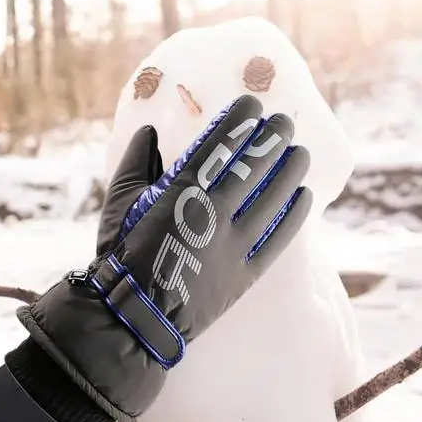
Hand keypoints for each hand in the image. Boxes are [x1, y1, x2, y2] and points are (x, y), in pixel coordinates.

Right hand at [15, 95, 311, 421]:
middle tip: (284, 122)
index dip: (239, 121)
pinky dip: (294, 214)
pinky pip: (280, 237)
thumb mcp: (118, 204)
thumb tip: (150, 131)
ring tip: (301, 152)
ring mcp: (235, 243)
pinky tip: (303, 196)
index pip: (220, 145)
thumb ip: (136, 163)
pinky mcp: (247, 272)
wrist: (135, 317)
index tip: (252, 105)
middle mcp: (214, 212)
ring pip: (275, 197)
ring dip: (291, 170)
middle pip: (255, 165)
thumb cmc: (121, 258)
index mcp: (181, 193)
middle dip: (273, 138)